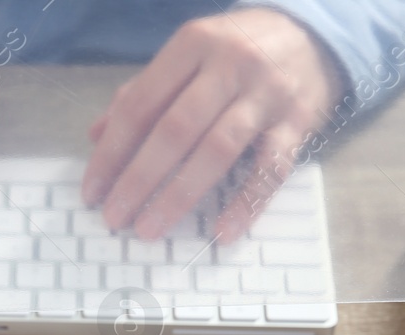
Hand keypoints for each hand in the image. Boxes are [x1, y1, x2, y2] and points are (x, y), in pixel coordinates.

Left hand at [82, 8, 344, 240]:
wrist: (312, 33)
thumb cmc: (236, 51)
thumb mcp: (188, 57)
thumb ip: (143, 93)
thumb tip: (97, 136)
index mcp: (192, 45)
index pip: (140, 106)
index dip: (111, 153)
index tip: (92, 192)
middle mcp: (230, 65)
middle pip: (176, 129)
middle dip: (138, 179)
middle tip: (115, 218)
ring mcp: (267, 94)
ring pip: (217, 150)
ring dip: (179, 195)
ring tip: (150, 229)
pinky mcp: (298, 121)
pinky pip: (270, 169)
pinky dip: (246, 204)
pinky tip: (223, 233)